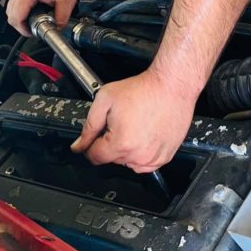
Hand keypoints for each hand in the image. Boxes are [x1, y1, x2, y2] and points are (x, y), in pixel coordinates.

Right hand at [6, 0, 82, 34]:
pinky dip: (21, 10)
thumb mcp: (67, 1)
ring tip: (33, 22)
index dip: (23, 29)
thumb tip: (57, 29)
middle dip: (20, 25)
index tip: (32, 33)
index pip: (16, 16)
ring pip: (11, 8)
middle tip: (32, 29)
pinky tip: (33, 13)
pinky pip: (17, 2)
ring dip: (19, 17)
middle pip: (10, 13)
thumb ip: (61, 18)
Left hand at [71, 69, 196, 172]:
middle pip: (112, 159)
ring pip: (129, 163)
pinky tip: (144, 135)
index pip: (95, 156)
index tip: (94, 138)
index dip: (90, 145)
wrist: (171, 85)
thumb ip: (89, 126)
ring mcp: (154, 158)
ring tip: (134, 127)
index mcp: (121, 143)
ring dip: (127, 150)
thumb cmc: (143, 89)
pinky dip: (142, 154)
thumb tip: (79, 146)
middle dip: (110, 143)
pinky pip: (147, 164)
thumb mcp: (105, 100)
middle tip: (120, 123)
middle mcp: (138, 155)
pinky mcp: (165, 156)